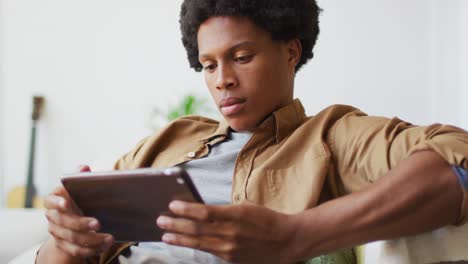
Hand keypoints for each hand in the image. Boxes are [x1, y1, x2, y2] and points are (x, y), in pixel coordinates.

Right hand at [43, 165, 113, 257]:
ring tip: (109, 238)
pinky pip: (76, 250)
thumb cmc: (79, 197)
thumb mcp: (79, 187)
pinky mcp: (64, 245)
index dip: (57, 202)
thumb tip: (84, 167)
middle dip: (81, 224)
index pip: (50, 200)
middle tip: (98, 223)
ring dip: (91, 240)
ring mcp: (57, 232)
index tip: (66, 203)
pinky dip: (91, 250)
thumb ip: (81, 178)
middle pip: (64, 222)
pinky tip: (104, 246)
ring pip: (72, 238)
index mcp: (54, 199)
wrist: (72, 217)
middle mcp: (52, 217)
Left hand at [156, 200, 299, 263]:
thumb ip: (225, 209)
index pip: (205, 212)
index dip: (186, 209)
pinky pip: (207, 250)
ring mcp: (230, 247)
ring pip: (198, 242)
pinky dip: (192, 245)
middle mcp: (231, 232)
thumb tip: (202, 209)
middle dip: (176, 224)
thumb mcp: (247, 206)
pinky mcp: (230, 258)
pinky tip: (182, 241)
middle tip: (161, 220)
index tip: (173, 204)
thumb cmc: (266, 220)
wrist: (286, 242)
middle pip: (197, 228)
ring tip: (165, 234)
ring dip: (179, 237)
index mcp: (236, 214)